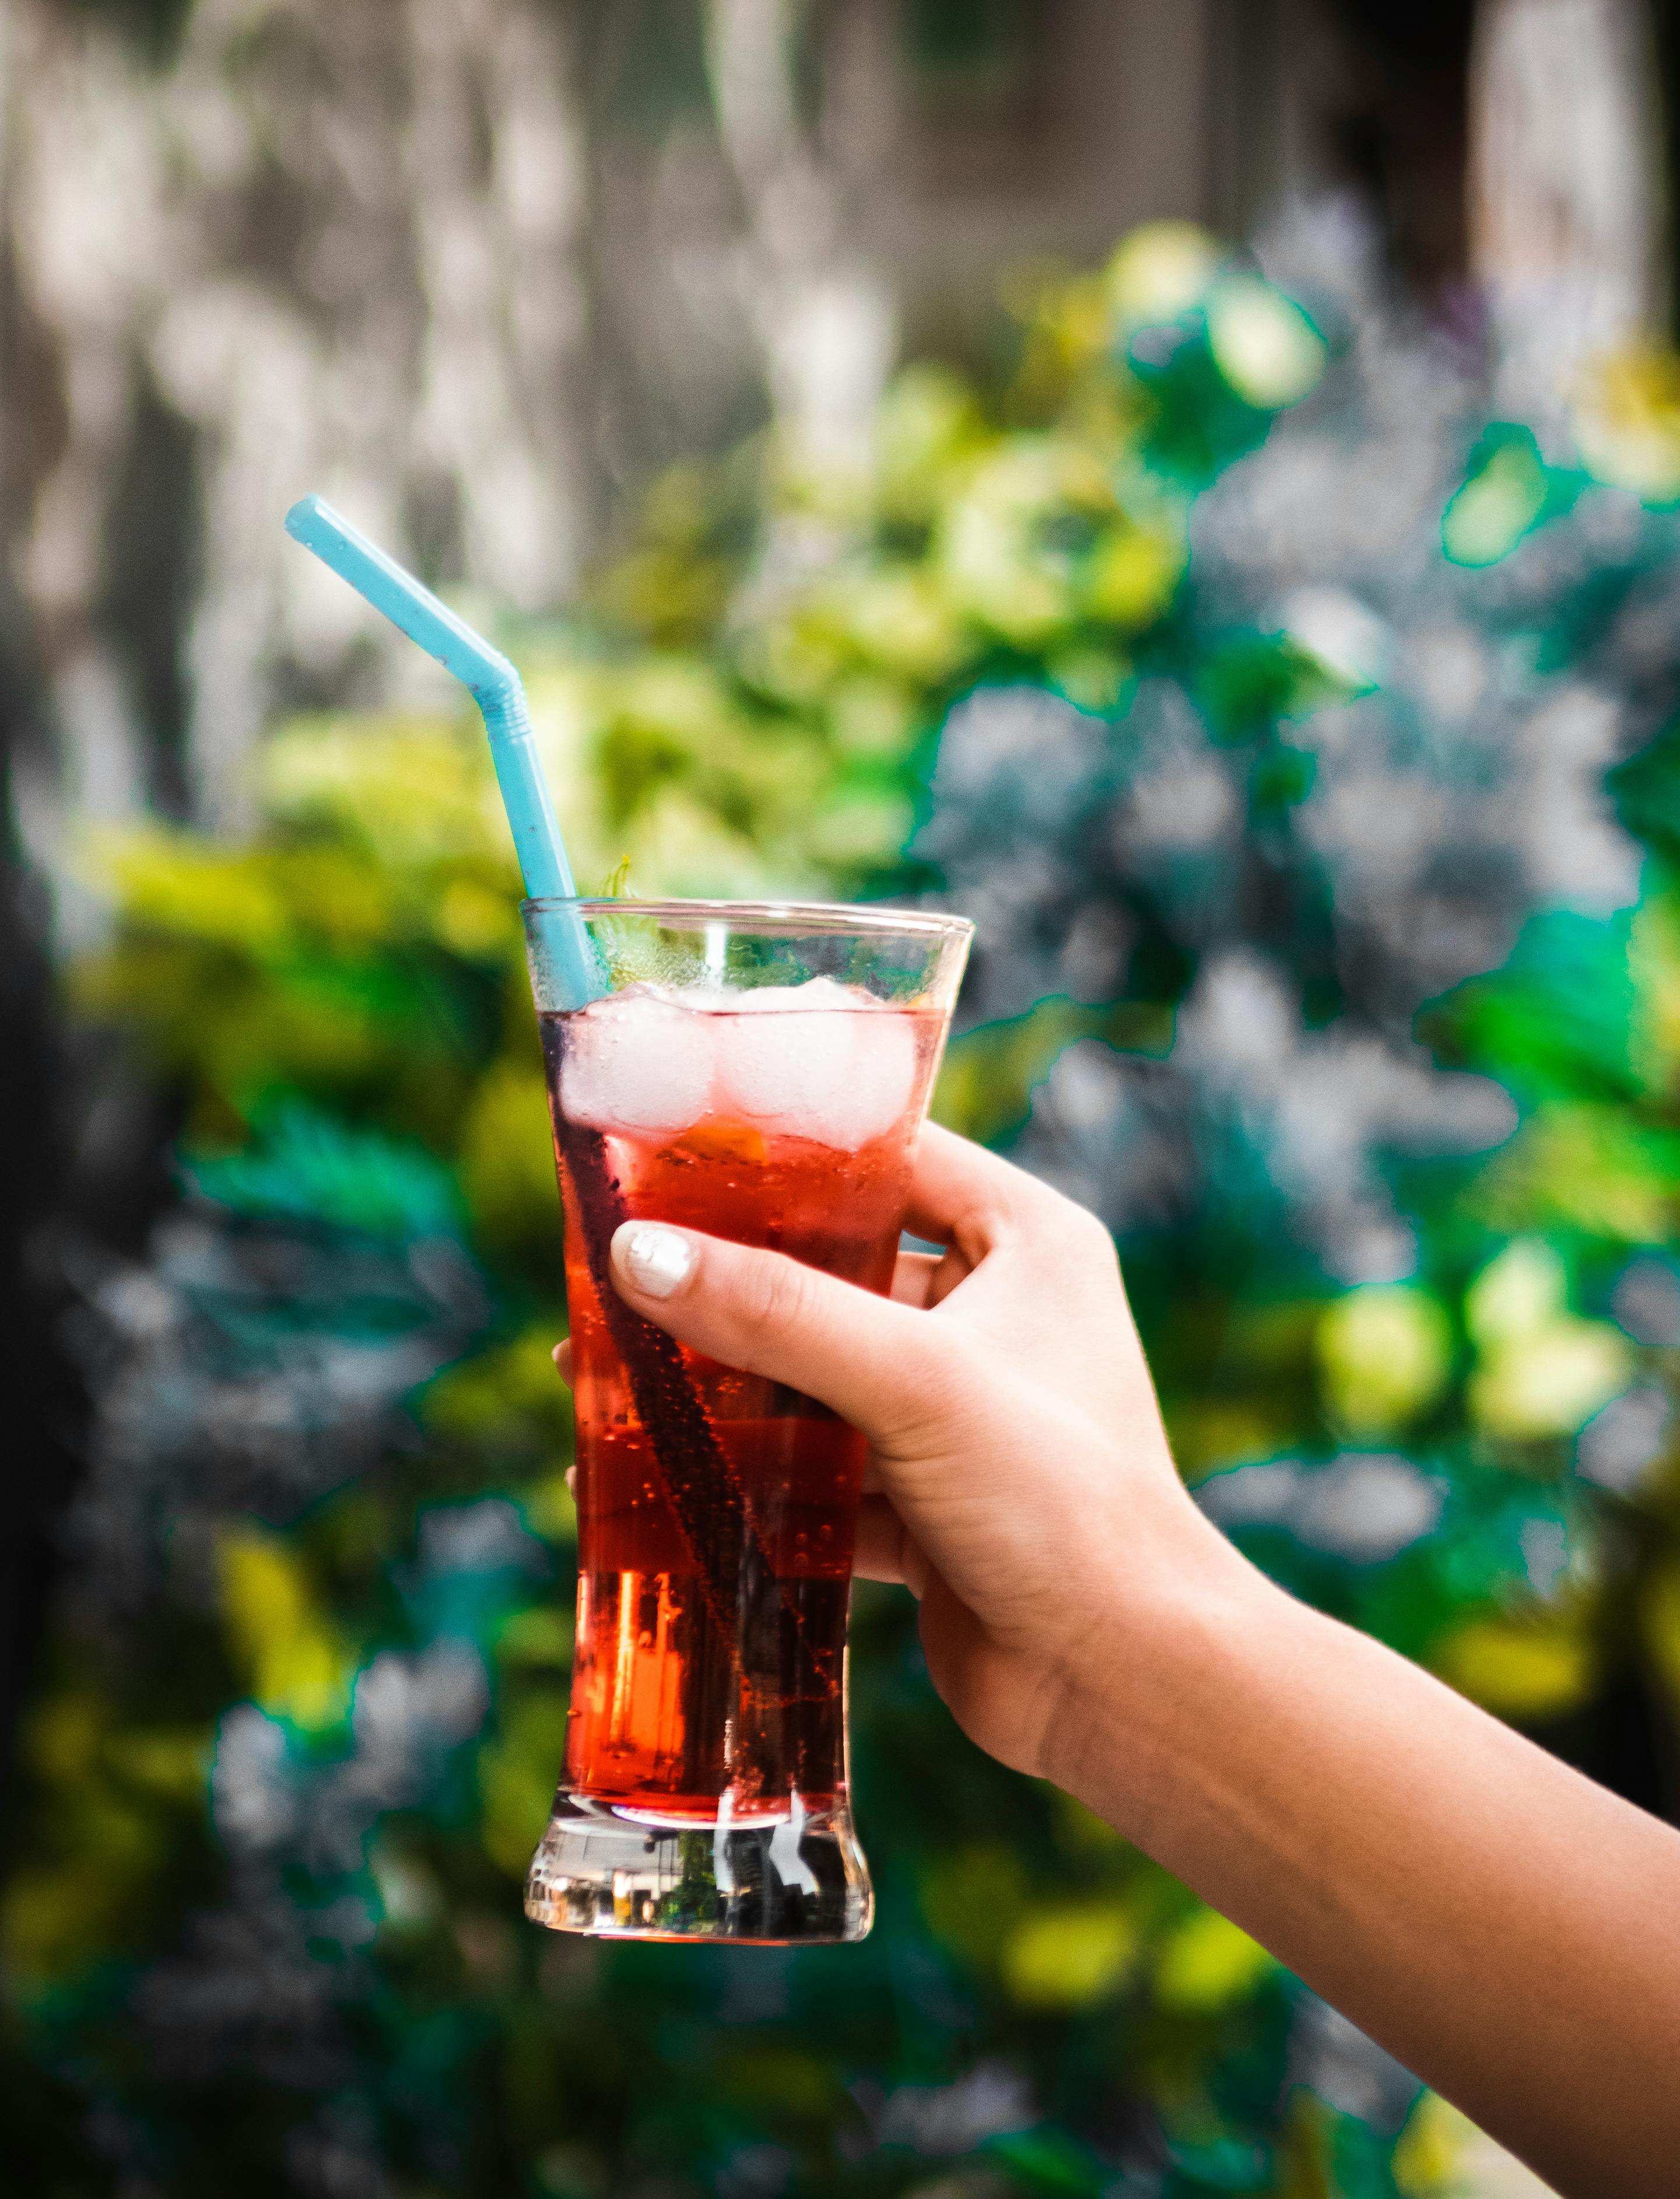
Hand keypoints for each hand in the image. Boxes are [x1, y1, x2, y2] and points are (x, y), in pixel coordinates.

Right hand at [556, 1123, 1236, 1780]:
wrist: (1127, 1682)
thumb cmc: (1059, 1500)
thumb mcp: (911, 1382)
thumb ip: (773, 1311)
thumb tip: (636, 1252)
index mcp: (1026, 1242)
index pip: (890, 1157)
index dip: (784, 1155)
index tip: (668, 1156)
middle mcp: (996, 1313)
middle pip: (831, 1274)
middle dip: (724, 1289)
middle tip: (608, 1287)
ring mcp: (958, 1412)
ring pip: (812, 1378)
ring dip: (720, 1391)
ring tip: (601, 1387)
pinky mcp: (924, 1500)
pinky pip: (816, 1468)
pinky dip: (747, 1478)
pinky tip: (650, 1484)